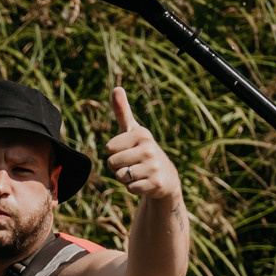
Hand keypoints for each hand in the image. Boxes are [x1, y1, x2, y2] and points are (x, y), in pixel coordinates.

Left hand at [103, 87, 180, 206]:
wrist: (166, 176)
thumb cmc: (142, 150)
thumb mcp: (133, 131)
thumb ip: (122, 111)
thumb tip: (117, 88)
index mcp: (141, 134)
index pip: (109, 147)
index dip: (114, 152)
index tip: (127, 151)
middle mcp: (149, 148)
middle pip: (112, 163)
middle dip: (117, 167)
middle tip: (132, 164)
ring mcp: (153, 167)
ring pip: (120, 176)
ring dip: (125, 178)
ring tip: (137, 173)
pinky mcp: (156, 184)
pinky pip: (130, 188)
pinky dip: (133, 188)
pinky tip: (144, 182)